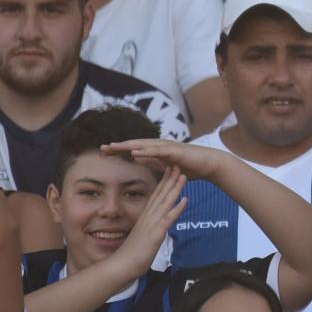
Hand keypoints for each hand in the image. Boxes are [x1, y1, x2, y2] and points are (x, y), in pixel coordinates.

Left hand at [103, 139, 228, 180]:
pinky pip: (158, 151)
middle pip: (135, 145)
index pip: (134, 150)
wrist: (210, 164)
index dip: (119, 151)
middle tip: (102, 149)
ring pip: (144, 145)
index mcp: (156, 150)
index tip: (103, 154)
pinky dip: (145, 151)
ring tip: (113, 147)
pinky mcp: (175, 151)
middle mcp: (160, 146)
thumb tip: (136, 158)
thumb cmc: (190, 166)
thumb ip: (152, 161)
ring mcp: (167, 147)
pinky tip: (134, 152)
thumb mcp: (166, 166)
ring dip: (128, 146)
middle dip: (118, 147)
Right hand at [113, 166, 187, 276]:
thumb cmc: (131, 255)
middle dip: (170, 179)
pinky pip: (167, 219)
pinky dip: (176, 209)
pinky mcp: (155, 234)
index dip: (164, 182)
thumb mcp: (142, 237)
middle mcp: (148, 218)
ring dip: (175, 189)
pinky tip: (185, 200)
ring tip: (183, 175)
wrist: (120, 266)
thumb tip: (156, 226)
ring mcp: (151, 225)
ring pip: (165, 203)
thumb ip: (149, 228)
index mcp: (145, 217)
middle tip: (178, 164)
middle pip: (161, 195)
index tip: (170, 170)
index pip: (156, 196)